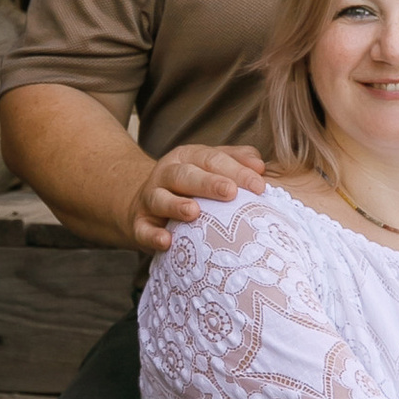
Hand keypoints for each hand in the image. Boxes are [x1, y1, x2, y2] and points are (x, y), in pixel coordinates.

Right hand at [129, 140, 266, 255]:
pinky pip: (143, 229)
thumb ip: (236, 161)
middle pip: (186, 175)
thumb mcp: (211, 167)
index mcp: (187, 156)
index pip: (212, 159)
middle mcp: (166, 173)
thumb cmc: (192, 187)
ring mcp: (150, 198)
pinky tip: (166, 241)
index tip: (259, 186)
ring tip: (194, 212)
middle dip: (209, 183)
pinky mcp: (139, 224)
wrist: (148, 204)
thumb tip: (259, 165)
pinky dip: (153, 235)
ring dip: (176, 205)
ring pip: (160, 198)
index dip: (236, 170)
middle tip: (230, 192)